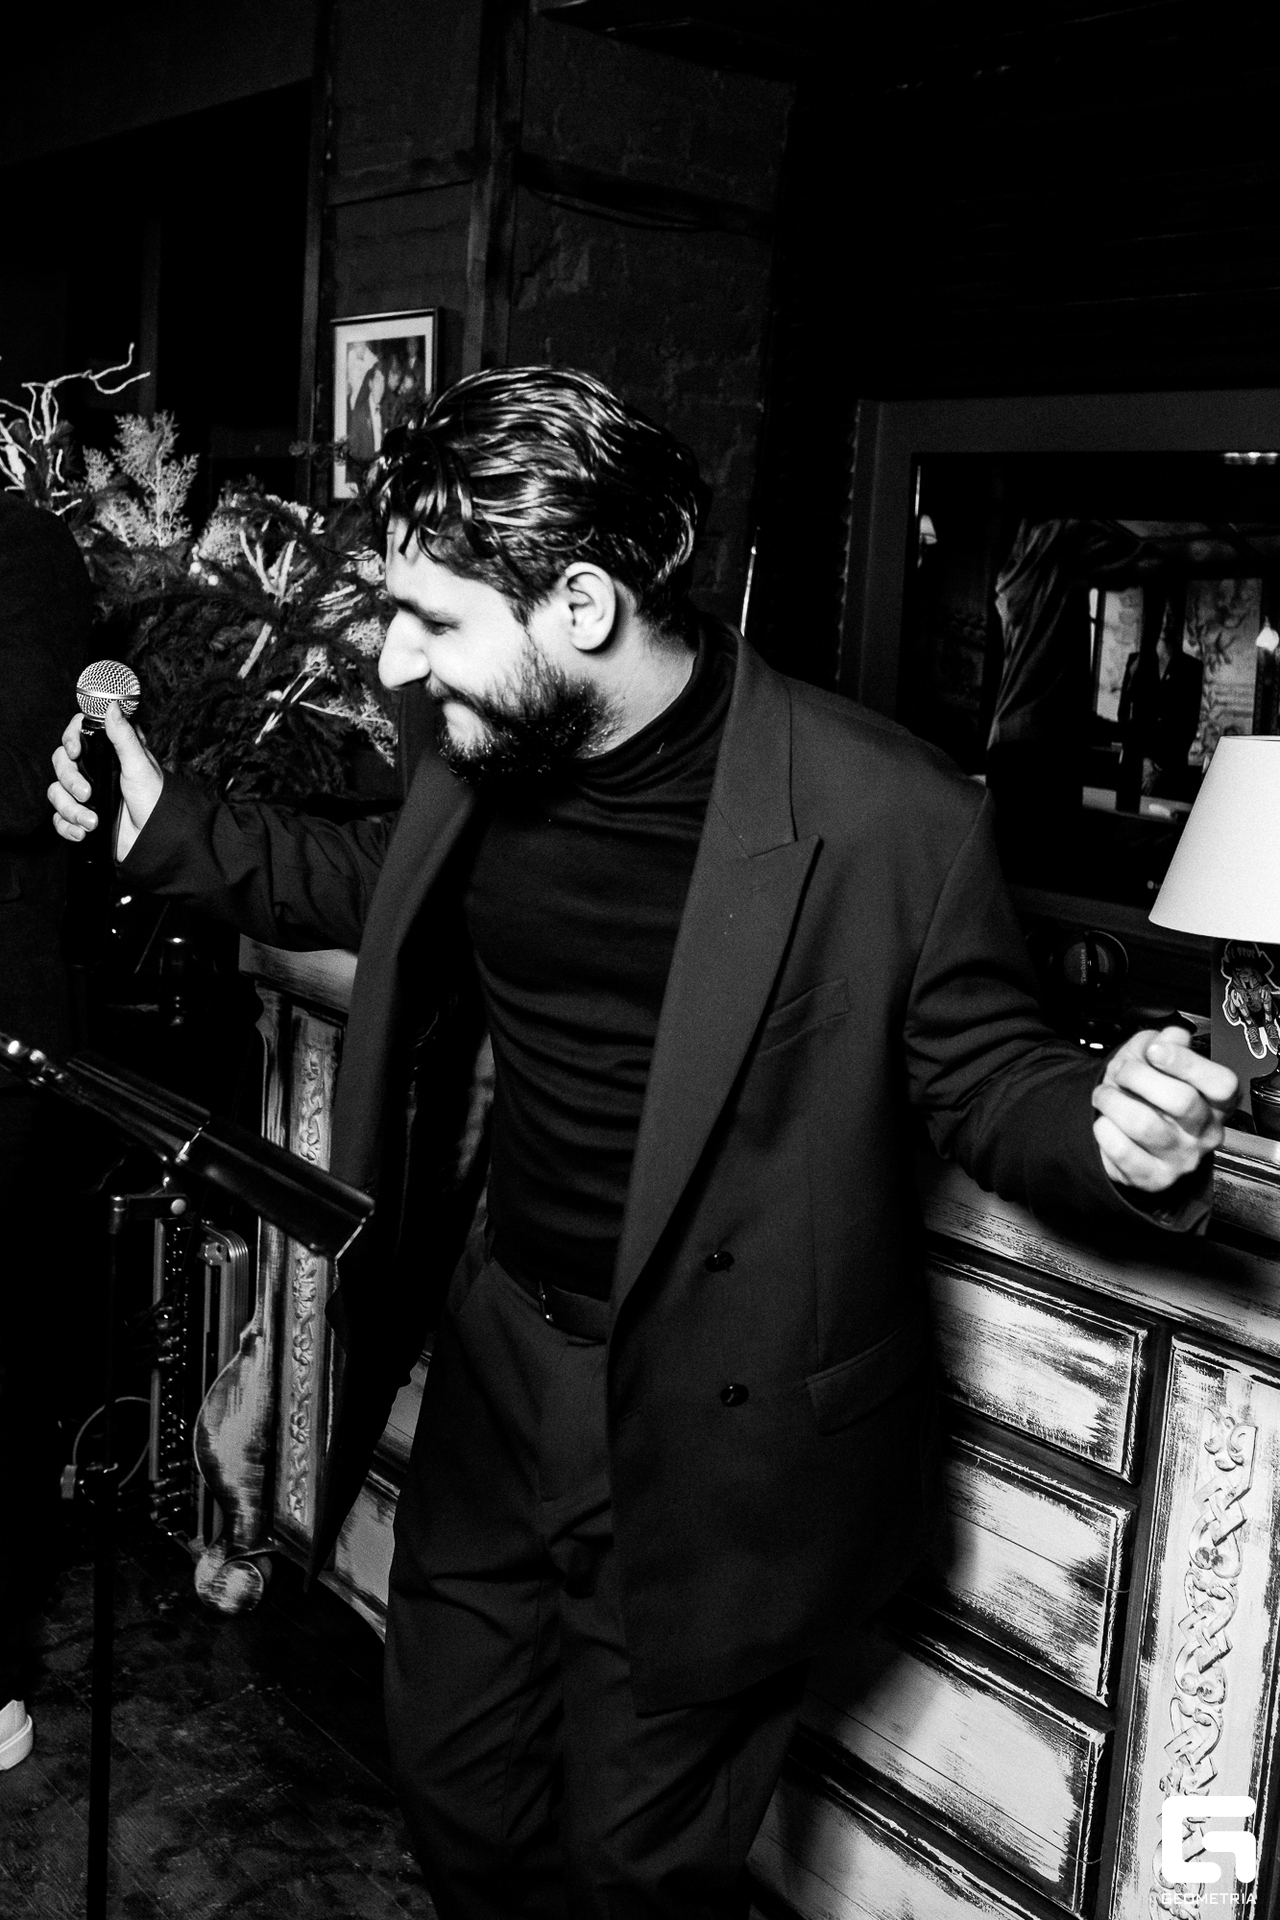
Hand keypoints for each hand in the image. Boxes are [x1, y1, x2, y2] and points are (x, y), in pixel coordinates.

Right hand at [49, 702, 163, 860]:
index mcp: (109, 753)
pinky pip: (59, 818)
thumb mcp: (140, 766)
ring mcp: (86, 794)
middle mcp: (94, 770)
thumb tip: (112, 706)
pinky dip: (67, 826)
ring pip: (57, 792)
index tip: (75, 751)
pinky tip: (84, 832)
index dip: (70, 739)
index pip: (77, 735)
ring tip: (92, 822)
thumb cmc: (154, 801)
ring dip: (71, 810)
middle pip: (61, 764)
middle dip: (70, 781)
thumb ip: (124, 737)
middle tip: (87, 794)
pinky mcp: (82, 817)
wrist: (154, 840)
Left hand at [1092, 1026, 1237, 1191]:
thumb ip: (1164, 1041)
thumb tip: (1171, 1036)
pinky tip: (1104, 1123)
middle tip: (1120, 1071)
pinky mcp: (1154, 1178)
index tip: (1154, 1050)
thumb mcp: (1153, 1057)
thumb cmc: (1144, 1092)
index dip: (1187, 1063)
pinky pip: (1122, 1151)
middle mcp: (1206, 1132)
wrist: (1124, 1132)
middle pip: (1182, 1101)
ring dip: (1113, 1101)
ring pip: (1145, 1125)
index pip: (1222, 1084)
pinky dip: (1104, 1131)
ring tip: (1103, 1095)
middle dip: (1138, 1076)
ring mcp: (1182, 1159)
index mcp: (1216, 1101)